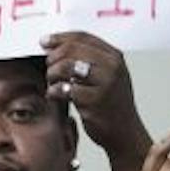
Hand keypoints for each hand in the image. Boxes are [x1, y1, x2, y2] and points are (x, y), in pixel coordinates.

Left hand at [42, 32, 142, 153]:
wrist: (124, 133)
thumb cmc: (111, 105)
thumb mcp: (107, 76)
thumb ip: (89, 60)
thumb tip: (54, 46)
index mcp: (114, 56)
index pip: (82, 37)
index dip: (59, 38)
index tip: (45, 42)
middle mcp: (112, 67)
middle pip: (72, 50)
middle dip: (53, 58)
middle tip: (48, 68)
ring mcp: (105, 84)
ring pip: (67, 67)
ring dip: (52, 74)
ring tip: (52, 83)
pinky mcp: (95, 102)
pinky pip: (64, 89)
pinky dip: (54, 91)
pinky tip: (54, 96)